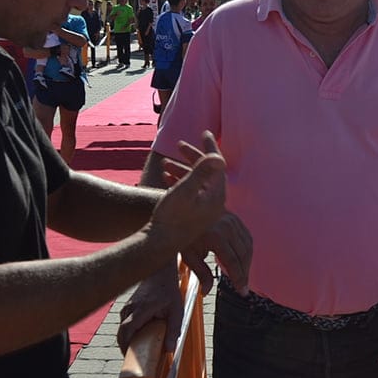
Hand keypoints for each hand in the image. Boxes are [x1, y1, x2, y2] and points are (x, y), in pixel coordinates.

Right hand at [117, 268, 183, 352]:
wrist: (160, 272)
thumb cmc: (168, 290)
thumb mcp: (177, 310)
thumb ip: (174, 329)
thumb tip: (170, 349)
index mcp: (141, 309)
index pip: (127, 330)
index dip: (125, 345)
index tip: (129, 356)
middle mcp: (130, 308)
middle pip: (121, 332)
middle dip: (125, 346)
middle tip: (134, 359)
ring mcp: (127, 307)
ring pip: (122, 328)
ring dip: (127, 339)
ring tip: (138, 349)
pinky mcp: (128, 307)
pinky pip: (124, 323)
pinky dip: (129, 332)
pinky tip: (139, 337)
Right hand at [148, 132, 226, 251]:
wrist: (159, 245)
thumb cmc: (171, 218)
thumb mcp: (185, 191)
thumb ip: (201, 172)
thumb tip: (218, 157)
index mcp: (216, 196)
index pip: (217, 166)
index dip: (210, 147)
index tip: (204, 132)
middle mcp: (214, 203)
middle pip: (208, 173)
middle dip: (193, 156)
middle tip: (180, 144)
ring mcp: (204, 211)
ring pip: (197, 183)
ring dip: (182, 169)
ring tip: (164, 162)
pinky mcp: (194, 216)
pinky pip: (190, 193)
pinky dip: (179, 182)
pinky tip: (165, 177)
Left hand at [181, 212, 251, 295]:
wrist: (184, 211)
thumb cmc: (185, 235)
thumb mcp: (189, 255)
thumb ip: (201, 273)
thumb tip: (206, 292)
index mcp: (215, 236)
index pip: (232, 262)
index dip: (239, 278)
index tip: (242, 291)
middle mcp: (227, 227)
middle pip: (243, 254)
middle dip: (245, 273)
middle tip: (243, 288)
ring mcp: (233, 220)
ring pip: (248, 246)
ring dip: (247, 263)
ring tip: (243, 276)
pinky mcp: (235, 218)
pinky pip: (247, 236)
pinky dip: (247, 250)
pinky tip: (243, 261)